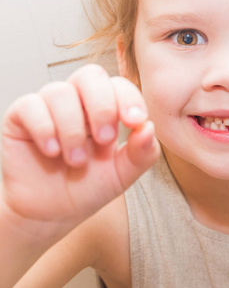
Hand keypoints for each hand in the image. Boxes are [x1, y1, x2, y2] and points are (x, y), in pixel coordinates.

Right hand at [1, 64, 159, 237]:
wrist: (54, 212)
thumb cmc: (90, 187)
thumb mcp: (124, 173)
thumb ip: (142, 152)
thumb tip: (149, 127)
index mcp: (106, 109)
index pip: (119, 86)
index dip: (129, 98)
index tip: (135, 121)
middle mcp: (77, 102)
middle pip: (90, 75)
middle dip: (102, 106)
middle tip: (105, 140)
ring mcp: (48, 107)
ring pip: (60, 91)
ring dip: (73, 129)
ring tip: (76, 161)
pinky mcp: (20, 118)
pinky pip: (30, 106)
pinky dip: (45, 128)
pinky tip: (52, 152)